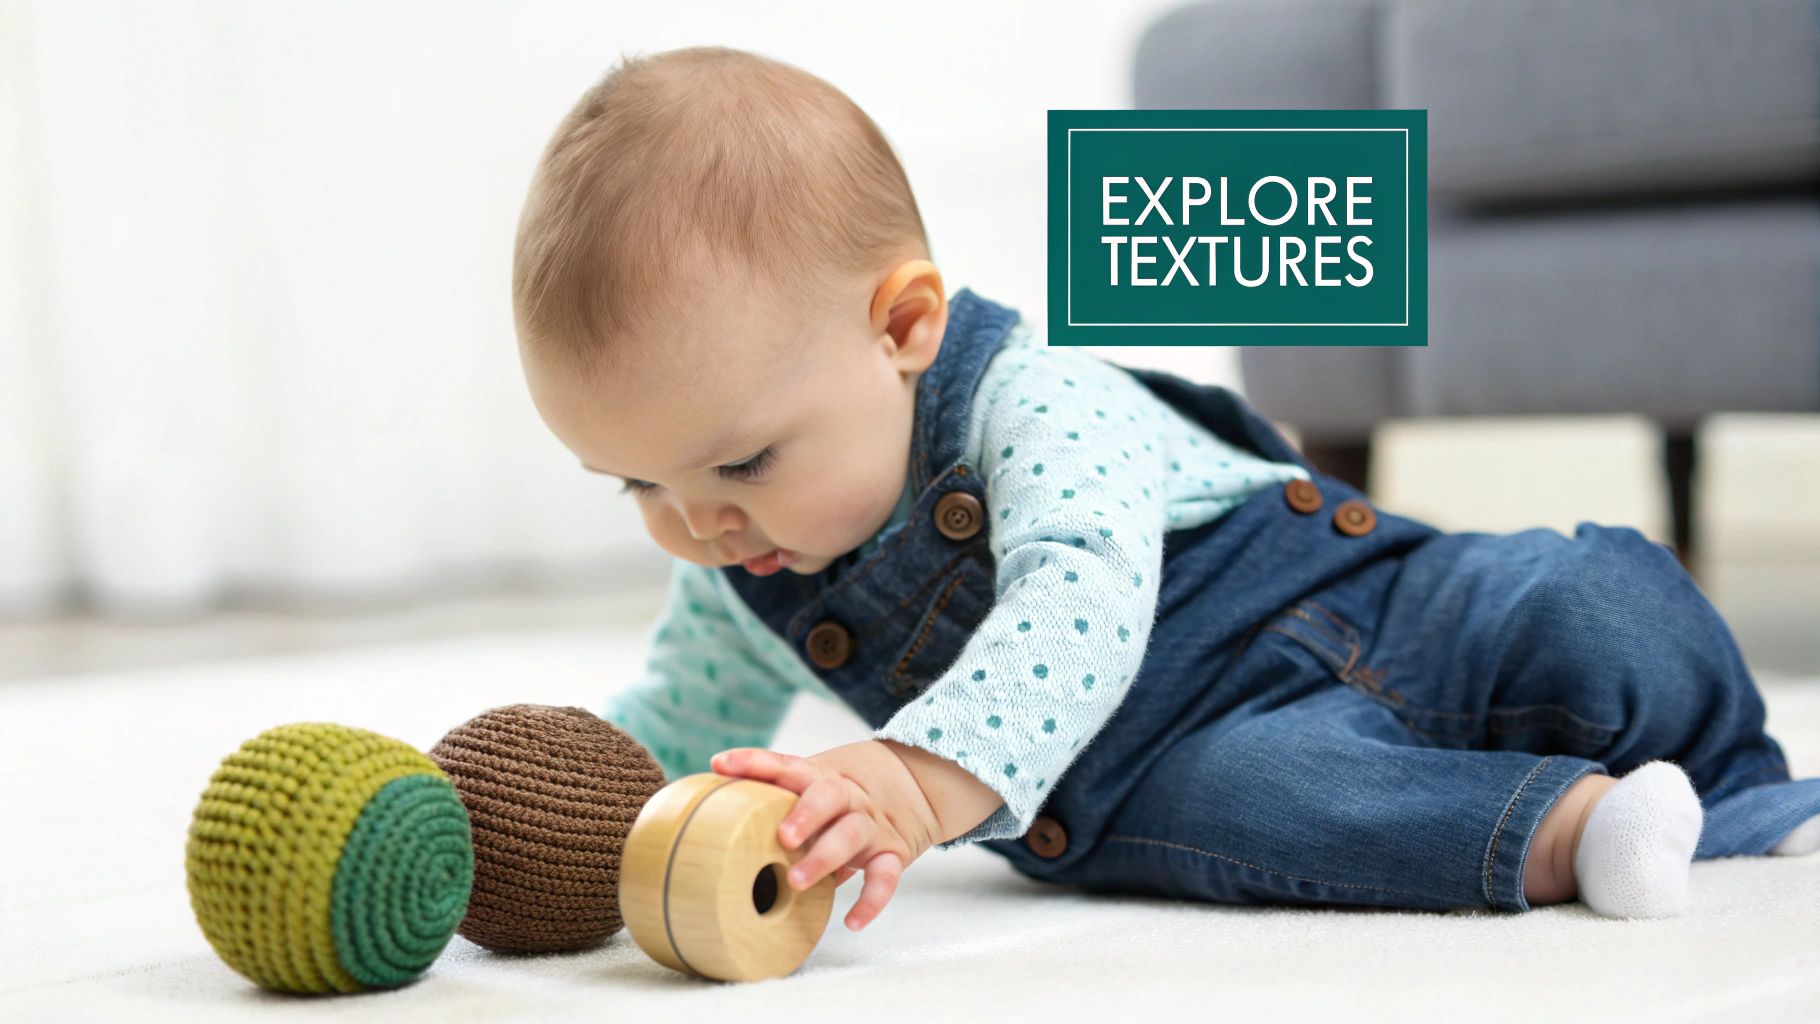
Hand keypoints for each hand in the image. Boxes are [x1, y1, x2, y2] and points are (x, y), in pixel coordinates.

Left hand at [708, 740, 940, 931]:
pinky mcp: (892, 851)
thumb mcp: (813, 784)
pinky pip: (885, 876)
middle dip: (805, 814)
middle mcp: (846, 796)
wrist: (912, 782)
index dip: (753, 763)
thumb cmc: (841, 794)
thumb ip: (777, 798)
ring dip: (824, 857)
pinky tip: (852, 921)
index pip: (786, 764)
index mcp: (819, 776)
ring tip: (796, 882)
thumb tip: (712, 826)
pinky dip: (871, 900)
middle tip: (782, 836)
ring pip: (852, 834)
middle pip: (827, 795)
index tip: (721, 765)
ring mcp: (870, 823)